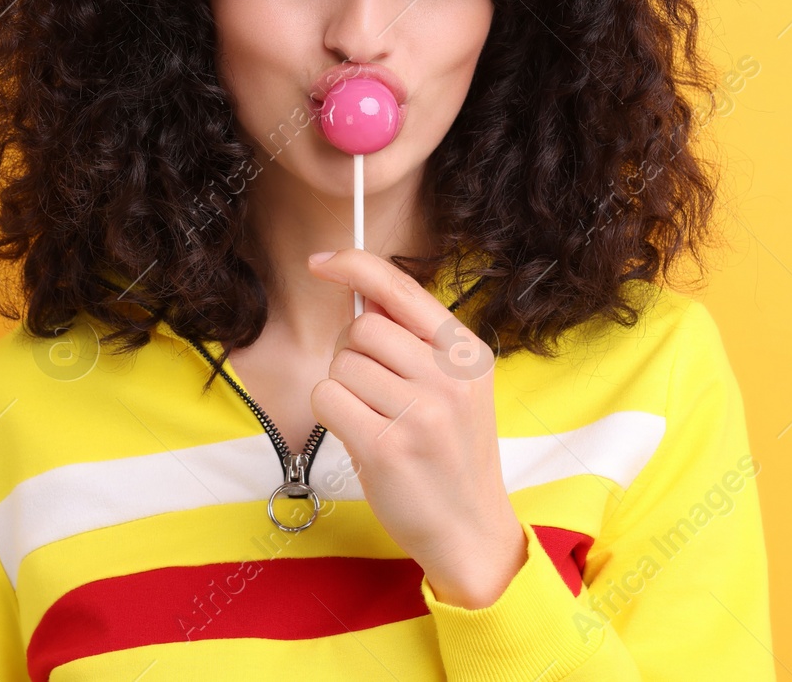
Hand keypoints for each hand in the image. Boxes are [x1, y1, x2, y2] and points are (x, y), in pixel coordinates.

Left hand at [306, 248, 527, 606]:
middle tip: (372, 391)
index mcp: (466, 353)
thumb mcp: (453, 387)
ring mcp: (421, 412)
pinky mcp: (387, 446)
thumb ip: (414, 340)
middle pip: (361, 327)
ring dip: (343, 390)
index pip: (401, 287)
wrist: (470, 530)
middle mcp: (449, 377)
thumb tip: (361, 292)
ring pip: (340, 364)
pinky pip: (326, 397)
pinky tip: (360, 437)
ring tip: (376, 420)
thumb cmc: (450, 454)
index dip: (354, 265)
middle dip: (350, 354)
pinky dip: (330, 415)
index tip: (321, 262)